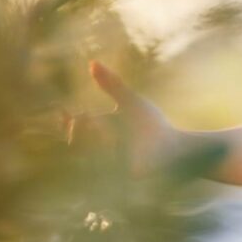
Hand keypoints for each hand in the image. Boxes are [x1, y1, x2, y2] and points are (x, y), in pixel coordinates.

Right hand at [61, 59, 179, 177]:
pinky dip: (106, 156)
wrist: (176, 148)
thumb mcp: (131, 102)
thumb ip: (112, 84)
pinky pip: (101, 171)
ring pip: (85, 157)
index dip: (66, 122)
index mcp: (100, 132)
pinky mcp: (117, 179)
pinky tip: (115, 146)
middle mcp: (99, 151)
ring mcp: (107, 167)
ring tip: (109, 133)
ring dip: (95, 141)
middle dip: (81, 130)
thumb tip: (92, 62)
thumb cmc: (154, 126)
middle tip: (91, 120)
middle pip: (75, 142)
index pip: (74, 128)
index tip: (64, 112)